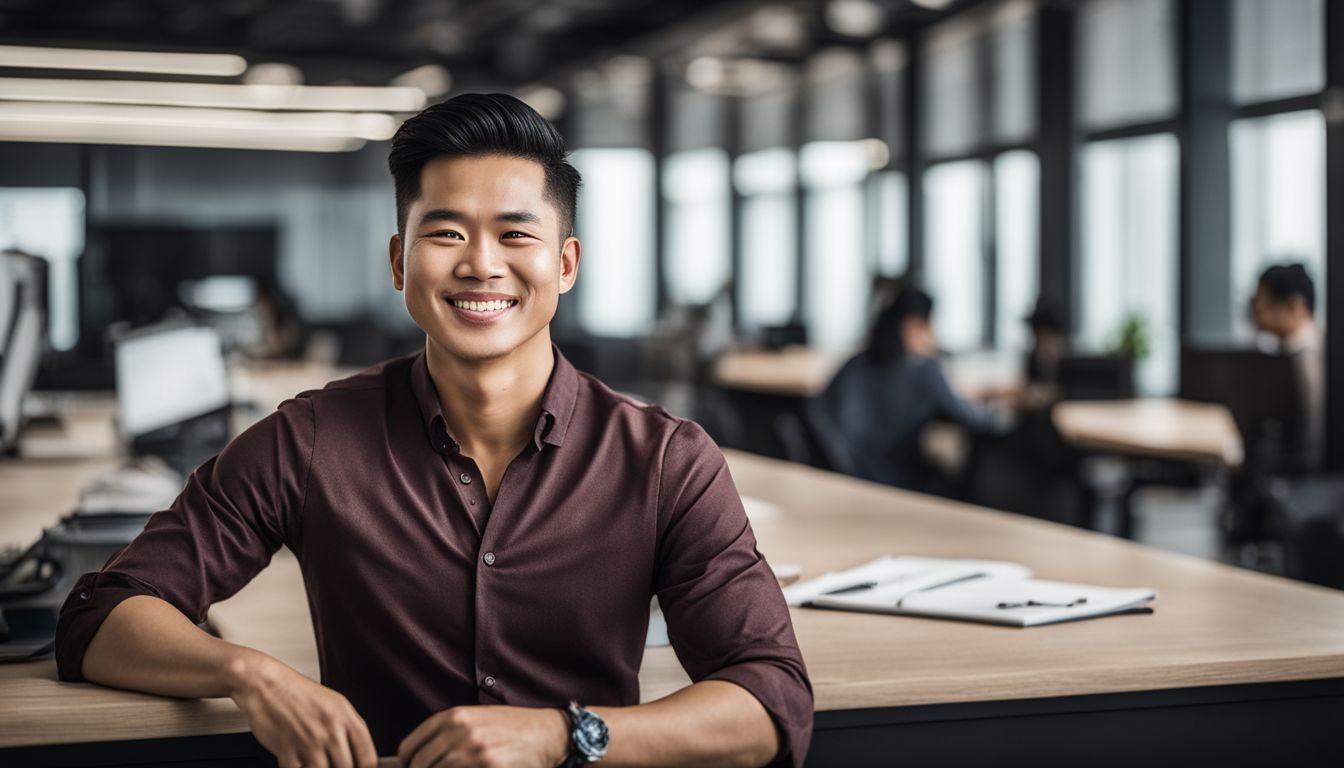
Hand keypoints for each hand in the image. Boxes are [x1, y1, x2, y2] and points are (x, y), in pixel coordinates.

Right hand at [226, 651, 377, 767]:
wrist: (266, 685)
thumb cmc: (298, 693)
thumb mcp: (334, 704)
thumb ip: (348, 728)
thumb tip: (359, 754)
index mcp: (345, 718)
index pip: (367, 757)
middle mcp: (330, 731)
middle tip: (331, 763)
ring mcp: (309, 742)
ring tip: (311, 760)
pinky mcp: (287, 750)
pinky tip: (296, 760)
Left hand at [397, 705, 569, 767]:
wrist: (547, 733)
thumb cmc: (511, 728)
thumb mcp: (475, 719)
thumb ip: (446, 733)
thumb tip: (415, 758)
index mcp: (452, 717)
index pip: (408, 749)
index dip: (409, 764)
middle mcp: (459, 732)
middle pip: (420, 767)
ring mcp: (473, 752)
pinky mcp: (489, 767)